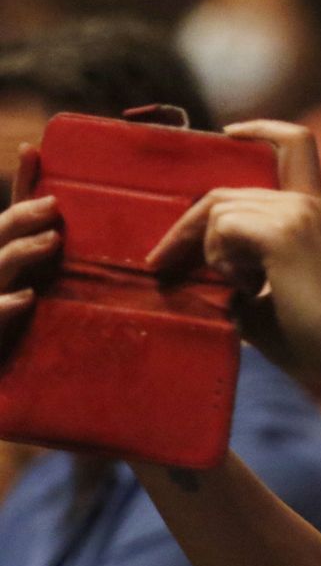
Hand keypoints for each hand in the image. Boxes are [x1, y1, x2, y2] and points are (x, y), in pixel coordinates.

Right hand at [0, 192, 59, 341]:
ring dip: (22, 251)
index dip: (23, 206)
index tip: (49, 190)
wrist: (1, 376)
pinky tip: (27, 297)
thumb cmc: (15, 325)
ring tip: (52, 240)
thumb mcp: (30, 288)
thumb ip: (42, 261)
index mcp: (1, 261)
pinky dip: (5, 305)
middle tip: (53, 205)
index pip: (6, 226)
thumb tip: (70, 227)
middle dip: (22, 218)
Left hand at [147, 121, 320, 386]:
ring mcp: (295, 213)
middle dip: (185, 228)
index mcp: (312, 211)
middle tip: (162, 263)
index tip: (231, 132)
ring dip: (210, 252)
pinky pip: (222, 228)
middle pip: (222, 193)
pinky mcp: (283, 232)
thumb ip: (234, 263)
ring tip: (237, 288)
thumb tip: (186, 260)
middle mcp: (304, 204)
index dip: (261, 128)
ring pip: (217, 210)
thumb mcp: (263, 290)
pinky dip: (219, 259)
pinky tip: (243, 287)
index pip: (296, 144)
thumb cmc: (310, 336)